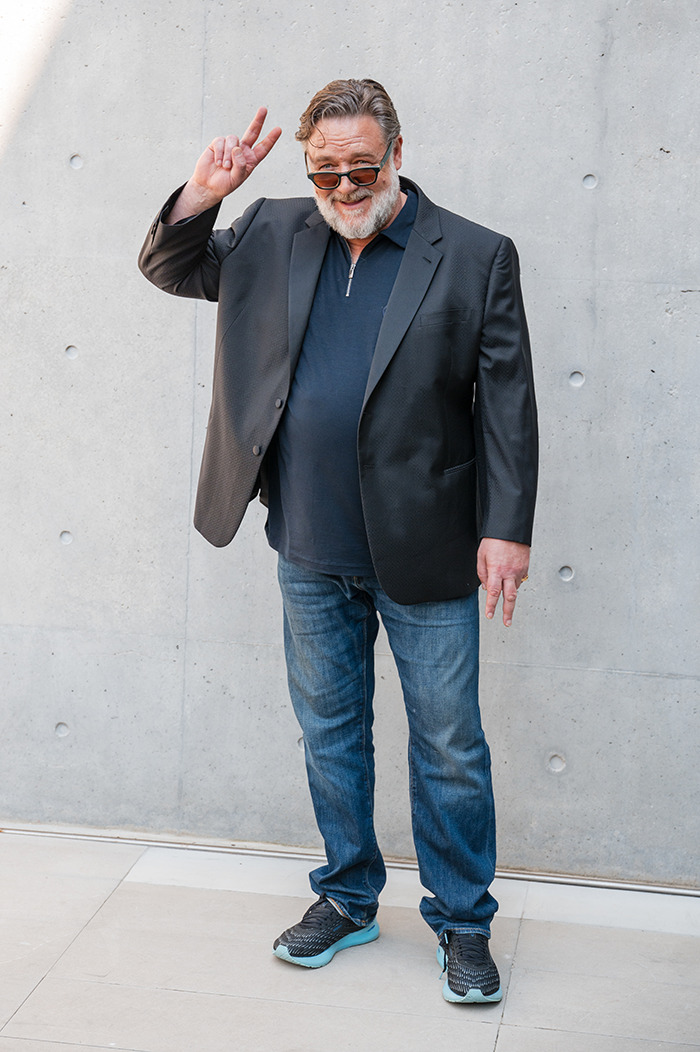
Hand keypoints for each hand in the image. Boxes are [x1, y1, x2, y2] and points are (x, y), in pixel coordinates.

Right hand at [166, 107, 281, 221]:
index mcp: (250, 160)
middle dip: (258, 120)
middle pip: (252, 132)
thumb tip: (237, 148)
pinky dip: (219, 153)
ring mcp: (230, 146)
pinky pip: (221, 142)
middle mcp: (241, 150)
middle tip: (264, 109)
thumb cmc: (224, 184)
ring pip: (233, 140)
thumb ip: (240, 165)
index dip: (270, 139)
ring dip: (228, 154)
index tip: (278, 129)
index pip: (263, 148)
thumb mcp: (236, 179)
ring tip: (224, 166)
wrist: (208, 185)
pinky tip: (217, 162)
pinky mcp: (218, 144)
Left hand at [477, 538, 529, 627]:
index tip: (490, 615)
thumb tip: (485, 587)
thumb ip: (482, 573)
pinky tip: (510, 579)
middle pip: (509, 598)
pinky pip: (519, 580)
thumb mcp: (481, 556)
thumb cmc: (494, 540)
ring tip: (506, 598)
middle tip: (507, 622)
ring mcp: (519, 571)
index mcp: (496, 570)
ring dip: (510, 595)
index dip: (491, 606)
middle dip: (508, 612)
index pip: (493, 593)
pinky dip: (514, 583)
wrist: (510, 529)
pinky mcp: (525, 568)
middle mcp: (509, 572)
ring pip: (515, 589)